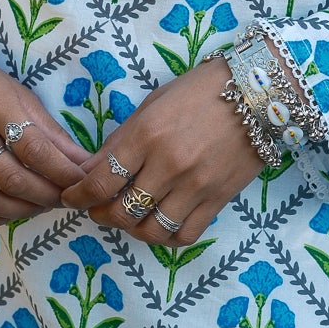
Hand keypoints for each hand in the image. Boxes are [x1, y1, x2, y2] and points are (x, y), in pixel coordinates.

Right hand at [0, 40, 90, 228]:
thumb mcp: (16, 92)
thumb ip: (49, 130)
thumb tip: (82, 164)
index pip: (35, 148)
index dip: (63, 173)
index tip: (80, 183)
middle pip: (12, 178)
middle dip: (45, 196)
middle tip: (63, 199)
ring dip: (20, 212)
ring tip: (38, 206)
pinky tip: (5, 213)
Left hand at [59, 55, 264, 245]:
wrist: (257, 92)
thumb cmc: (200, 90)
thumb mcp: (153, 104)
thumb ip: (122, 139)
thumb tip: (93, 170)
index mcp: (147, 134)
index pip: (100, 182)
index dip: (78, 196)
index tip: (71, 197)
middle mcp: (169, 165)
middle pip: (121, 212)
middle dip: (100, 215)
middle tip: (97, 208)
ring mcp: (196, 186)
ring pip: (151, 231)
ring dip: (132, 230)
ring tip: (128, 219)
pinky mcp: (218, 200)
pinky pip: (185, 235)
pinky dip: (166, 237)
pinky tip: (160, 224)